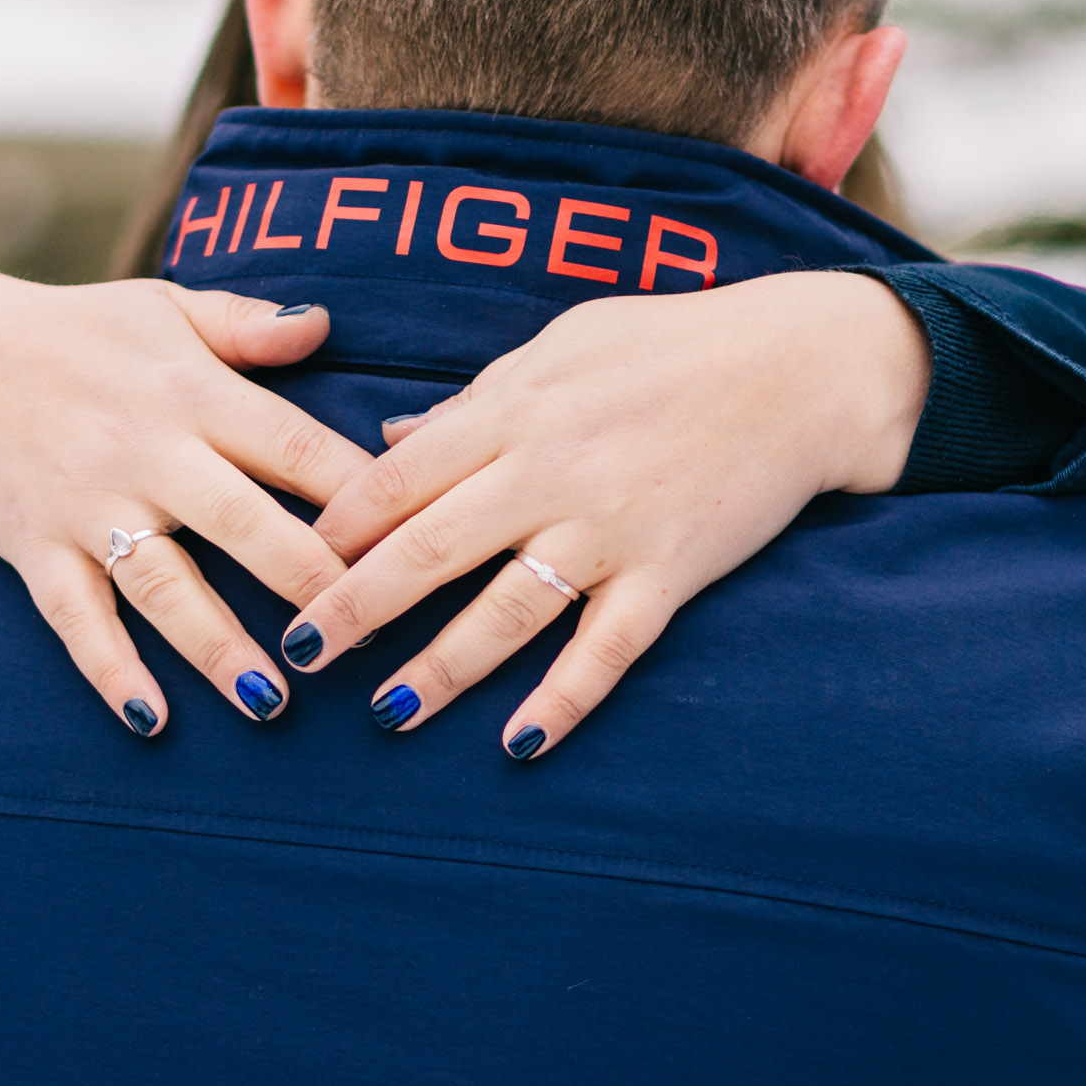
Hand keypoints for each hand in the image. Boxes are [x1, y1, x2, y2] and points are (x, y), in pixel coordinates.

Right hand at [0, 266, 372, 734]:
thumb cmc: (76, 333)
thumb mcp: (165, 309)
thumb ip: (248, 326)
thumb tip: (326, 324)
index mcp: (195, 393)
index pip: (295, 448)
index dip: (358, 497)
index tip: (412, 542)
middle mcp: (147, 452)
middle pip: (244, 524)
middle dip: (307, 583)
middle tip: (363, 635)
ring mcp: (88, 506)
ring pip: (165, 586)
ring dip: (218, 648)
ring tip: (273, 701)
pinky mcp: (35, 547)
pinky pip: (77, 619)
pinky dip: (111, 670)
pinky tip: (151, 718)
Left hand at [274, 271, 929, 756]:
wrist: (800, 366)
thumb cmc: (673, 343)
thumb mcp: (560, 346)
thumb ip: (473, 400)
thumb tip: (393, 438)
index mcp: (513, 409)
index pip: (398, 476)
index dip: (336, 527)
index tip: (285, 563)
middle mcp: (551, 470)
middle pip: (429, 548)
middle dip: (356, 605)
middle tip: (299, 652)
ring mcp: (610, 527)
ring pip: (506, 610)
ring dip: (442, 668)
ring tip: (387, 716)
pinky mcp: (670, 571)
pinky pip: (608, 647)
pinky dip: (565, 698)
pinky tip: (522, 742)